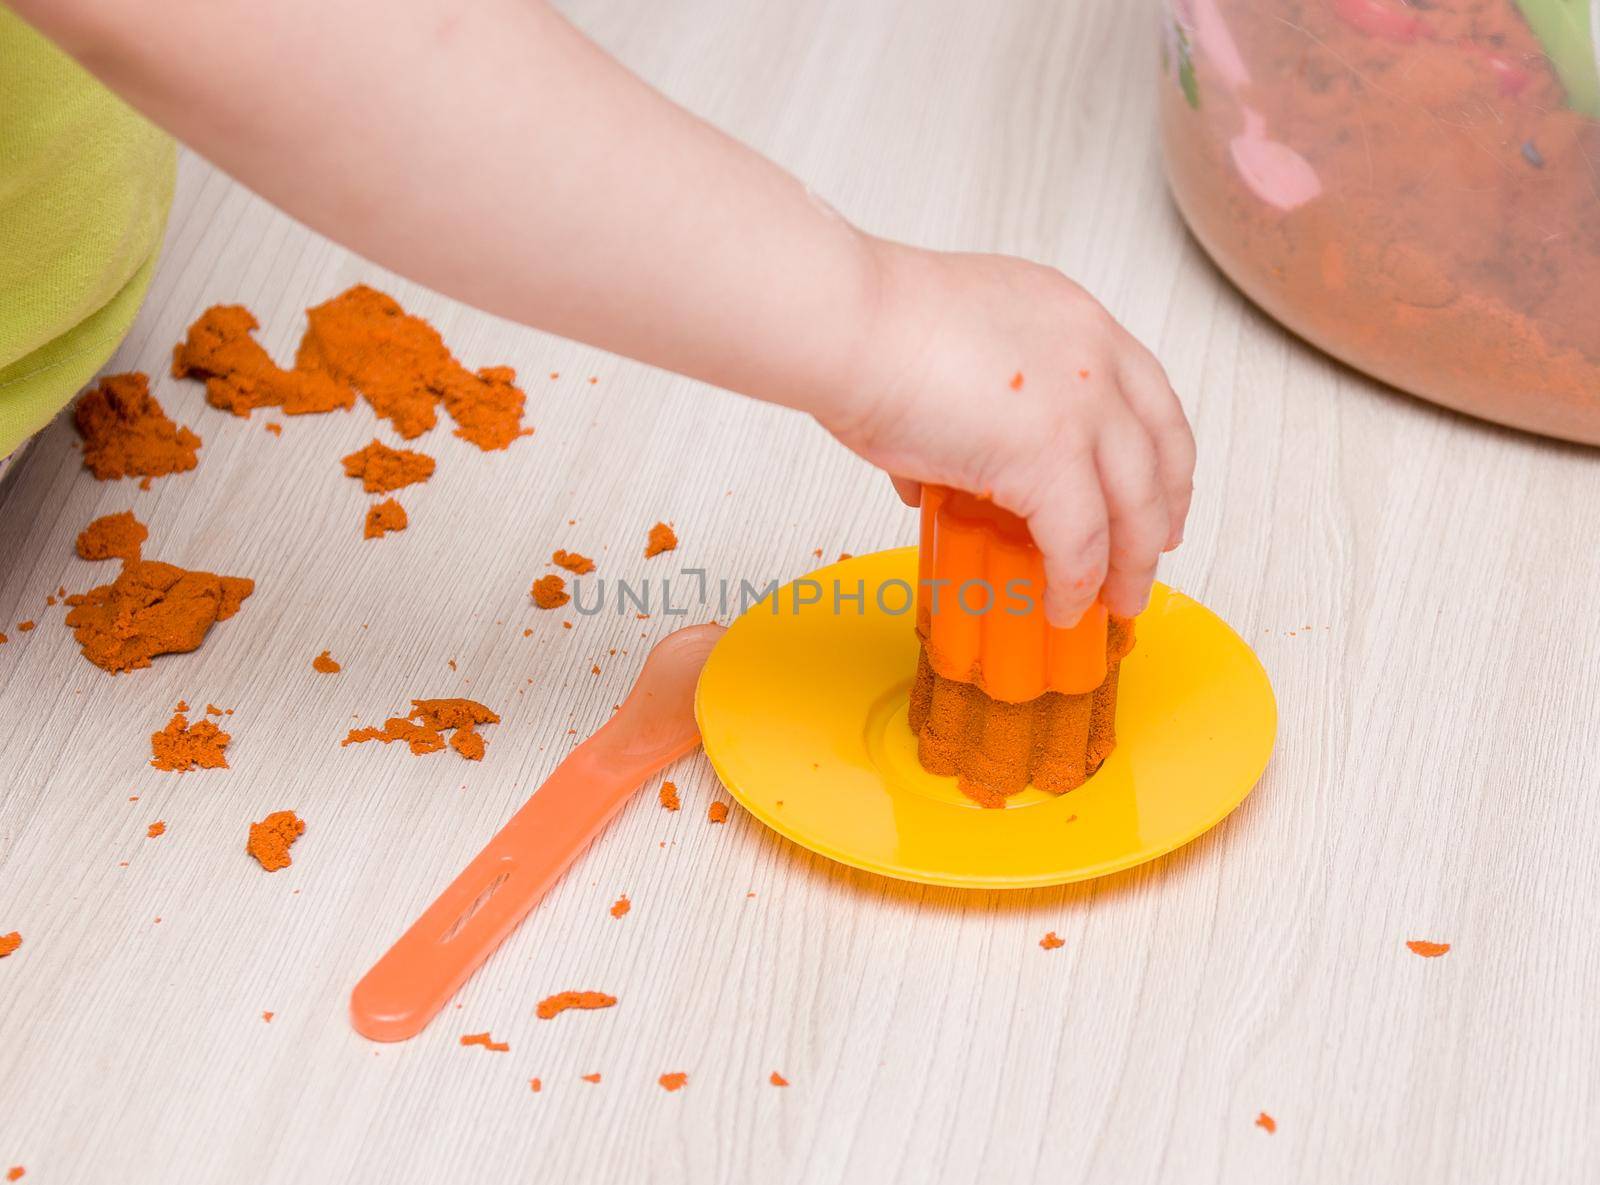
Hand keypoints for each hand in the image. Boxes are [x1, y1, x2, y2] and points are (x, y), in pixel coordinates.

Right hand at [826, 239, 1194, 626]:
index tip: (1160, 490)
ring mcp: (1082, 409)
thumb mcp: (949, 346)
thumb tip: (927, 478)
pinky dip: (1075, 584)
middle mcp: (1095, 358)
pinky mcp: (1052, 460)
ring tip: (1118, 601)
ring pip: (1135, 505)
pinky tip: (1063, 606)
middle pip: (1161, 451)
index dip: (1161, 453)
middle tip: (1151, 554)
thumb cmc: (871, 330)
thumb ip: (961, 406)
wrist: (850, 326)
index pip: (1148, 394)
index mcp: (1075, 320)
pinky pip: (1081, 542)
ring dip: (1131, 562)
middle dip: (1162, 513)